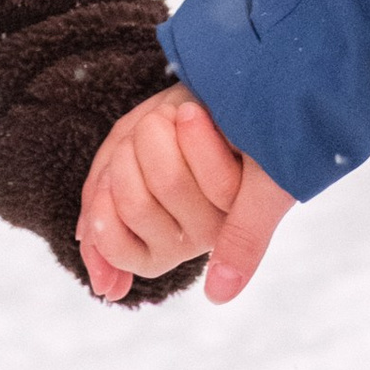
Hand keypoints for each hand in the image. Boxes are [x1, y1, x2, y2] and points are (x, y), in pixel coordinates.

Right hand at [77, 86, 296, 304]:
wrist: (240, 77)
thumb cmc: (175, 118)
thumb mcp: (126, 158)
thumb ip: (103, 217)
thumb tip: (107, 292)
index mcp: (162, 240)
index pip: (107, 235)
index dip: (103, 191)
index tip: (122, 155)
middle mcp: (197, 237)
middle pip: (136, 202)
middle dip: (136, 146)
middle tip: (161, 128)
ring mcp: (232, 216)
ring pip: (169, 184)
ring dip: (164, 131)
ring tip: (187, 118)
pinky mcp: (266, 193)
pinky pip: (215, 178)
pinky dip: (197, 133)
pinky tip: (199, 117)